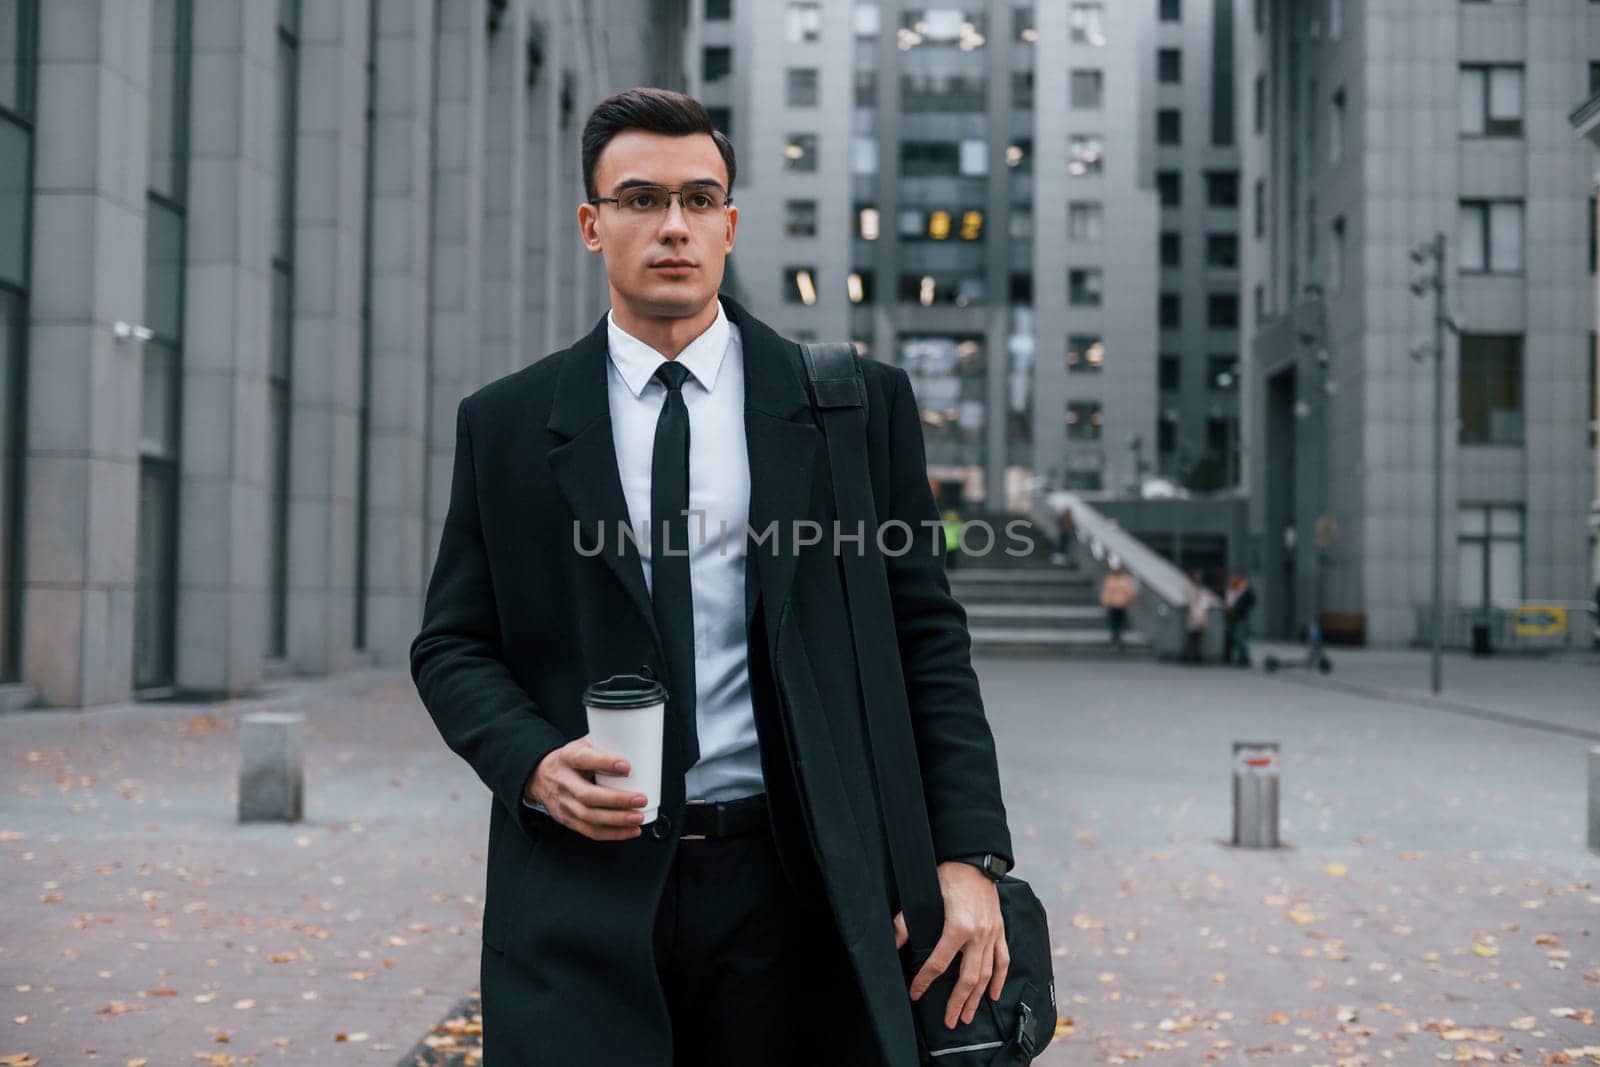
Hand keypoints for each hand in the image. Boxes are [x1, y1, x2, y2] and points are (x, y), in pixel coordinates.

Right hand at [524, 736, 649, 841]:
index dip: (605, 763)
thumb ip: (604, 744)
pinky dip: (613, 833)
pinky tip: (630, 830)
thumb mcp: (581, 745)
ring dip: (617, 820)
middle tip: (640, 799)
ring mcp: (563, 803)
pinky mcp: (567, 819)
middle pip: (588, 795)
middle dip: (617, 800)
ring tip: (638, 817)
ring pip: (589, 817)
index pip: (584, 759)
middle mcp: (563, 781)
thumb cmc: (569, 760)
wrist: (540, 776)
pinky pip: (590, 831)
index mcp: (568, 758)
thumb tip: (637, 743)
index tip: (627, 766)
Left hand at [893, 861, 1008, 1029]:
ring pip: (986, 974)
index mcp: (958, 927)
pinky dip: (999, 979)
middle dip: (957, 1002)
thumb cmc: (948, 876)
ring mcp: (992, 935)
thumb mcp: (925, 896)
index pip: (938, 963)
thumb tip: (893, 943)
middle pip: (968, 978)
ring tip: (968, 1016)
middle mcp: (978, 936)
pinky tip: (994, 995)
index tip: (916, 994)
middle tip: (950, 1022)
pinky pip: (1003, 960)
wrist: (975, 861)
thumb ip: (906, 922)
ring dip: (977, 998)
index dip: (924, 981)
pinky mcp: (1000, 931)